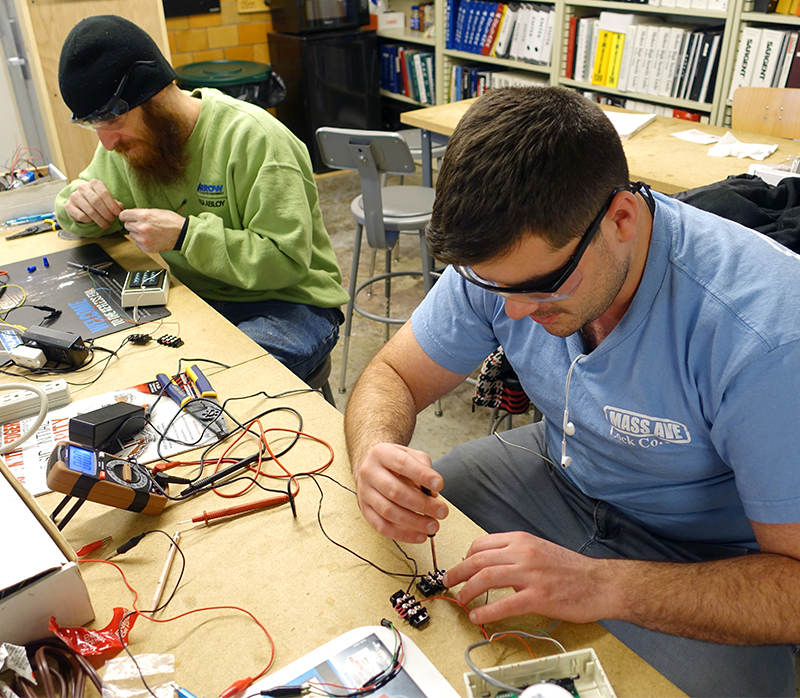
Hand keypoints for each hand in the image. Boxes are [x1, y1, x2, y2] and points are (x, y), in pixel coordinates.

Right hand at [64, 179, 123, 227]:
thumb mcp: (107, 199)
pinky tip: (92, 221)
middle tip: (111, 220)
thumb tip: (120, 209)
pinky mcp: (68, 206)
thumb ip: (115, 204)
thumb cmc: (97, 200)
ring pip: (89, 210)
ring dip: (99, 219)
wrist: (80, 203)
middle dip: (106, 213)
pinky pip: (81, 216)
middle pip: (96, 201)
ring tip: (105, 224)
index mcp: (94, 183)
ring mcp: (74, 196)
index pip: (104, 193)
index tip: (117, 214)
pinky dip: (88, 220)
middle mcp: (83, 187)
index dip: (112, 205)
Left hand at [119, 208, 184, 252]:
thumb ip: (141, 212)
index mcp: (143, 216)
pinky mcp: (146, 248)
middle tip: (142, 225)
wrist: (182, 234)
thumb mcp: (156, 211)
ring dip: (137, 233)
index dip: (126, 216)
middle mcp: (141, 227)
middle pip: (126, 225)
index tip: (128, 217)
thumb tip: (130, 214)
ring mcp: (144, 239)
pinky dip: (141, 241)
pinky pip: (137, 243)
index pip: (123, 215)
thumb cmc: (171, 221)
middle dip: (133, 224)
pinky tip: (151, 238)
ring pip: (131, 234)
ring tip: (149, 232)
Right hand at [354, 443, 447, 543]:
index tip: (439, 485)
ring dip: (414, 522)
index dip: (422, 475)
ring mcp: (364, 492)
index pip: (402, 464)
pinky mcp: (364, 510)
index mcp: (381, 453)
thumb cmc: (396, 463)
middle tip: (442, 512)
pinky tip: (419, 535)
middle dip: (422, 504)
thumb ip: (424, 470)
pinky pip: (382, 526)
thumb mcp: (411, 456)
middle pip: (395, 491)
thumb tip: (432, 494)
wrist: (372, 466)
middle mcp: (369, 472)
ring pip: (388, 511)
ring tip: (433, 526)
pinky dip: (402, 534)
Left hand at [443, 532, 612, 625]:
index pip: (481, 544)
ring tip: (460, 600)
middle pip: (478, 559)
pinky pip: (504, 604)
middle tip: (449, 583)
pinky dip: (486, 611)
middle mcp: (523, 552)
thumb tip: (490, 562)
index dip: (465, 557)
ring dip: (467, 590)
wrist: (601, 583)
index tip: (460, 567)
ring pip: (486, 578)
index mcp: (521, 540)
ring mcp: (531, 574)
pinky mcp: (538, 596)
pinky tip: (478, 617)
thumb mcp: (539, 548)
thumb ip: (515, 552)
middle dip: (458, 572)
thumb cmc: (571, 569)